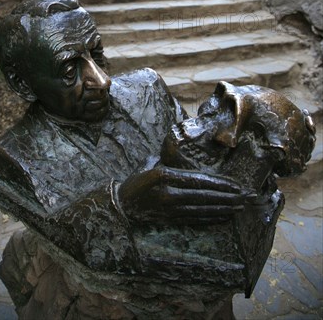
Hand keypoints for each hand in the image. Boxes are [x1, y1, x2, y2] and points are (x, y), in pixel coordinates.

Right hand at [118, 166, 255, 224]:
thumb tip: (183, 148)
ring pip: (203, 209)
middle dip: (228, 196)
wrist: (121, 205)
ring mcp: (171, 209)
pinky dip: (212, 218)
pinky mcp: (172, 219)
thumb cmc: (137, 181)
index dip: (220, 183)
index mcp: (165, 176)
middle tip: (246, 197)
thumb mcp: (150, 164)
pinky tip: (224, 217)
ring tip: (239, 207)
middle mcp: (170, 194)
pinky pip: (196, 219)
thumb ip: (168, 159)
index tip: (236, 184)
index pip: (199, 180)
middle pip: (205, 196)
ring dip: (224, 208)